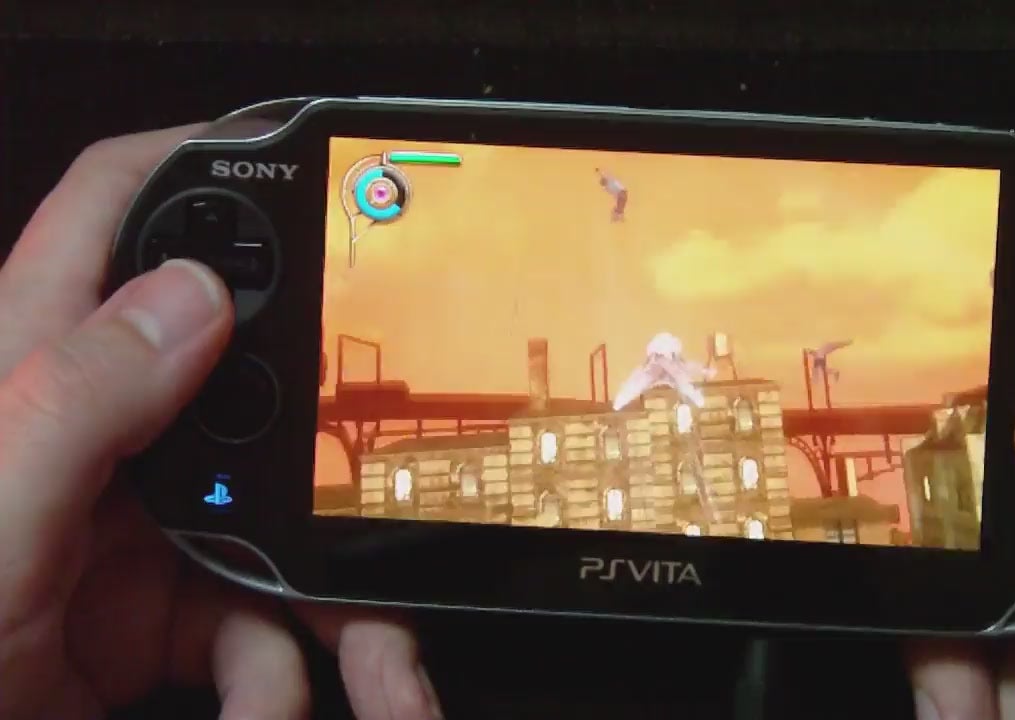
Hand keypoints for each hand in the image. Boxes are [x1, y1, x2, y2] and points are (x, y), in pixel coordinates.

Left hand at [0, 128, 443, 718]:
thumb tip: (196, 292)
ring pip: (283, 521)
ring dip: (342, 605)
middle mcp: (98, 432)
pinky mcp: (163, 611)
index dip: (204, 158)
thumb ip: (74, 406)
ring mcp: (141, 524)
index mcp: (35, 370)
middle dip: (334, 436)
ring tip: (382, 674)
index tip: (309, 160)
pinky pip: (262, 624)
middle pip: (249, 375)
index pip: (116, 215)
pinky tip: (270, 713)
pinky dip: (283, 680)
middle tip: (399, 474)